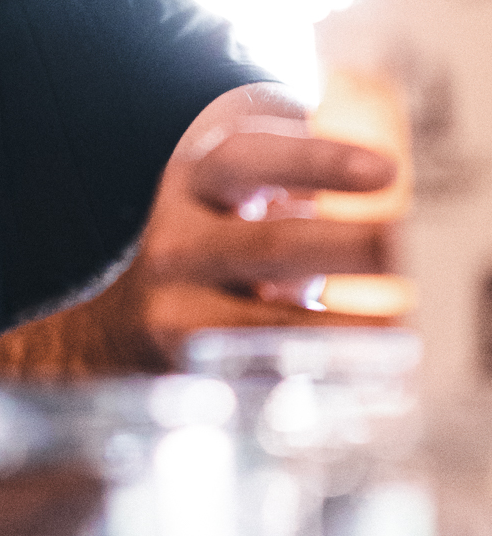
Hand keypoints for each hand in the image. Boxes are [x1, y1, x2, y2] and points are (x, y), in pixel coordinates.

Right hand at [109, 92, 399, 365]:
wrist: (131, 318)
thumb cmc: (222, 237)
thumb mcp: (242, 192)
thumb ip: (298, 181)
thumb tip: (387, 200)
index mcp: (195, 180)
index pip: (248, 159)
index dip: (316, 162)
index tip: (386, 171)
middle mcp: (178, 243)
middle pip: (266, 244)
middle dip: (343, 247)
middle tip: (404, 247)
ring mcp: (175, 311)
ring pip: (261, 325)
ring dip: (337, 329)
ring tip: (398, 327)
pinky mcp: (189, 371)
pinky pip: (258, 376)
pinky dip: (313, 375)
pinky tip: (362, 374)